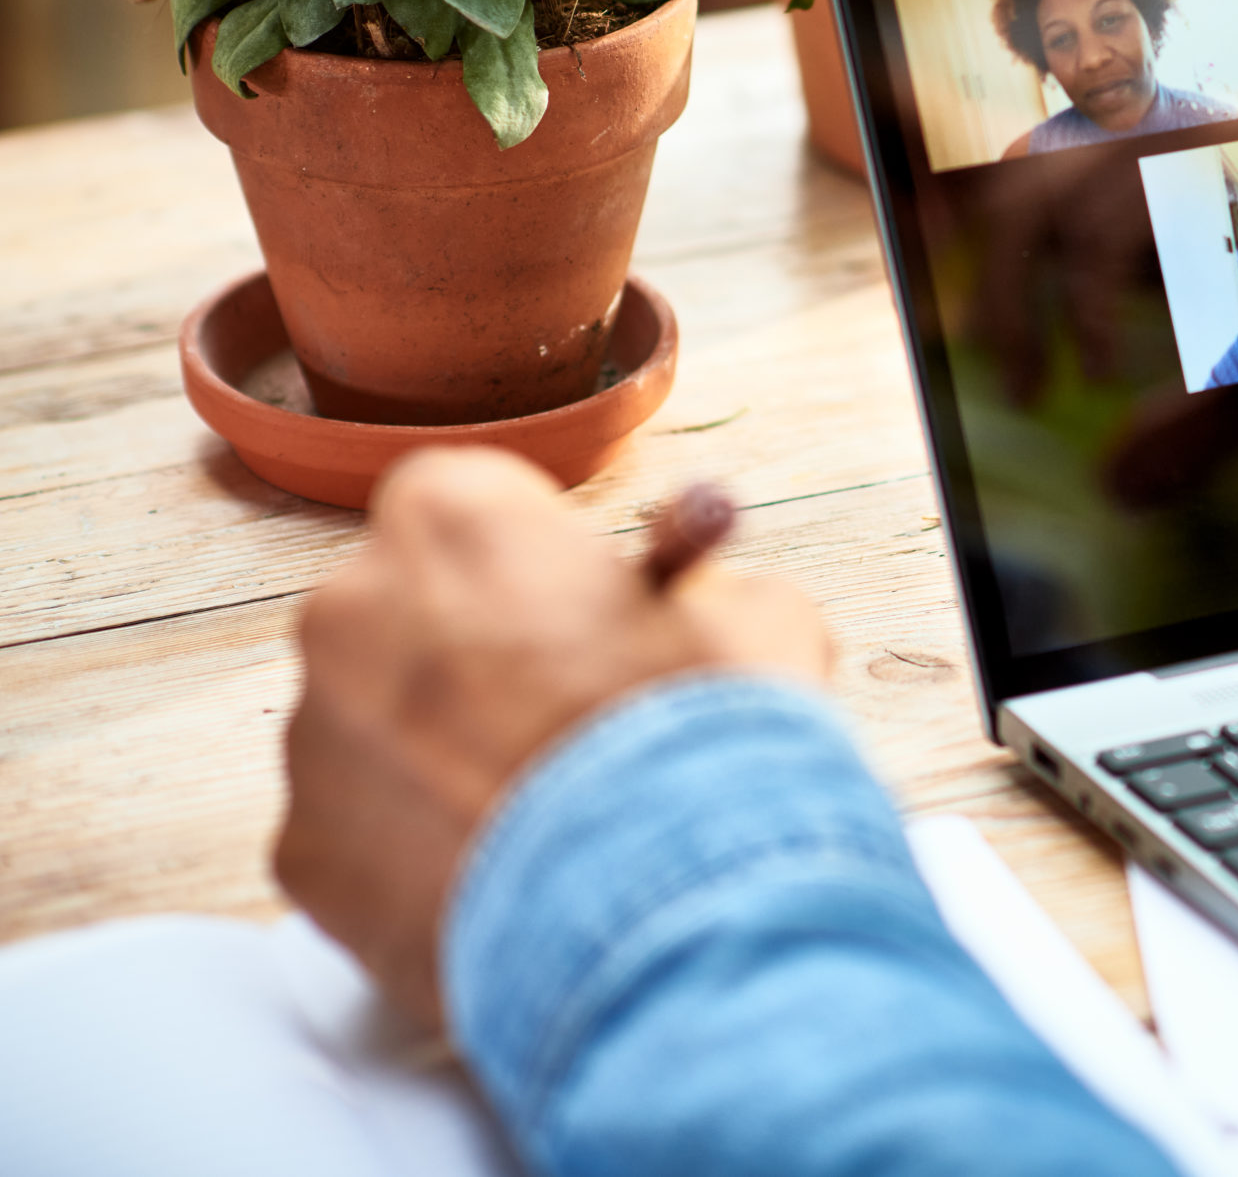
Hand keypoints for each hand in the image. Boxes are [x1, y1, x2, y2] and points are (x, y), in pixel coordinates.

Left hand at [273, 446, 831, 1030]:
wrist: (665, 915)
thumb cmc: (706, 742)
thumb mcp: (756, 621)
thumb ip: (701, 594)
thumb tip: (701, 611)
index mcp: (451, 519)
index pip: (471, 499)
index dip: (538, 556)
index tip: (585, 604)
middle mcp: (350, 609)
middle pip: (405, 610)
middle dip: (473, 652)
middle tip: (564, 711)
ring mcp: (315, 737)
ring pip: (377, 726)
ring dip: (441, 754)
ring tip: (546, 814)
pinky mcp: (303, 853)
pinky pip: (359, 833)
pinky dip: (416, 853)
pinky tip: (505, 878)